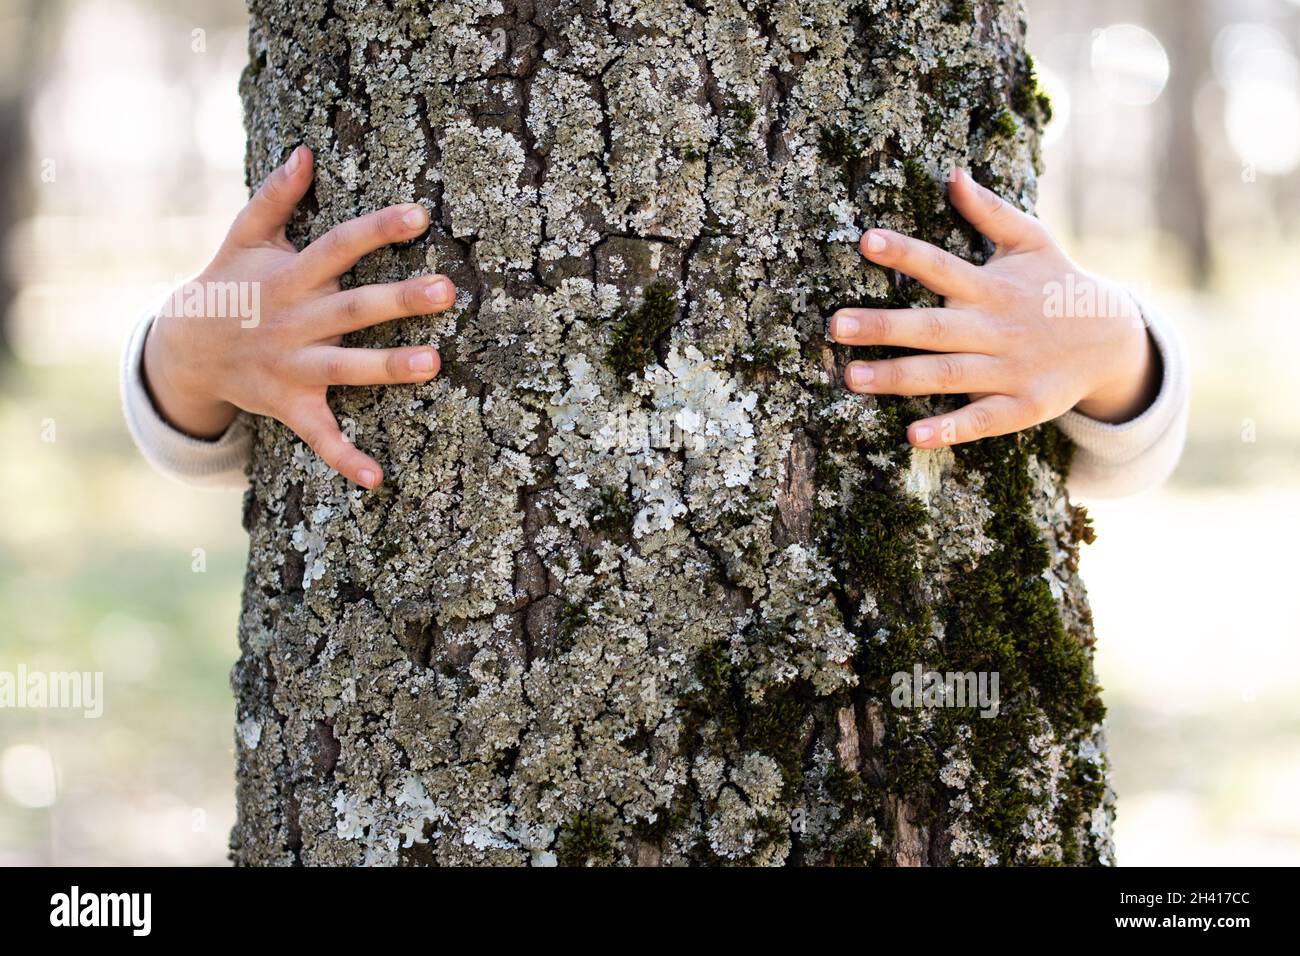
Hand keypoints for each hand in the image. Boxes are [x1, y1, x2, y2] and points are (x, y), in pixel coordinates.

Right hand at [143, 145, 456, 488]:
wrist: (182, 349)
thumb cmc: (229, 285)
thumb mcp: (243, 239)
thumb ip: (275, 198)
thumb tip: (305, 152)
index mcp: (289, 278)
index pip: (337, 247)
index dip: (376, 230)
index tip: (419, 215)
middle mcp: (294, 322)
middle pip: (352, 308)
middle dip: (398, 299)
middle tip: (445, 290)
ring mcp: (291, 367)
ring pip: (346, 368)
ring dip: (388, 369)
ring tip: (434, 363)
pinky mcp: (290, 406)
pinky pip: (320, 437)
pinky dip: (346, 459)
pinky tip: (378, 479)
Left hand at [829, 167, 1159, 447]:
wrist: (1114, 340)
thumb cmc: (1056, 284)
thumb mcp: (1032, 241)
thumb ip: (991, 212)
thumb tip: (954, 174)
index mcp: (993, 286)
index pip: (942, 265)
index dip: (906, 253)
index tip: (866, 240)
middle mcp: (997, 328)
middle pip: (934, 327)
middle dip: (884, 326)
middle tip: (835, 325)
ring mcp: (1009, 370)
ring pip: (947, 374)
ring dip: (900, 377)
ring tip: (852, 377)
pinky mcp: (1022, 406)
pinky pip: (982, 419)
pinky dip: (950, 429)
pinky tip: (913, 436)